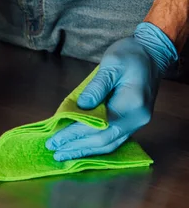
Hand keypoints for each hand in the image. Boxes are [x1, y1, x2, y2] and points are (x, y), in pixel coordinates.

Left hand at [46, 22, 178, 160]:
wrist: (153, 53)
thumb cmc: (130, 54)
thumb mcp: (111, 64)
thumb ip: (96, 87)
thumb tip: (80, 107)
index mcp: (131, 106)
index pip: (98, 128)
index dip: (74, 135)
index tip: (55, 140)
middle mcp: (136, 119)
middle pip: (104, 141)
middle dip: (77, 148)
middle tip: (54, 152)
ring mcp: (136, 122)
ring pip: (109, 144)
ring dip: (85, 151)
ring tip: (63, 155)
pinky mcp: (131, 121)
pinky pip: (112, 139)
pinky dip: (95, 145)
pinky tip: (80, 148)